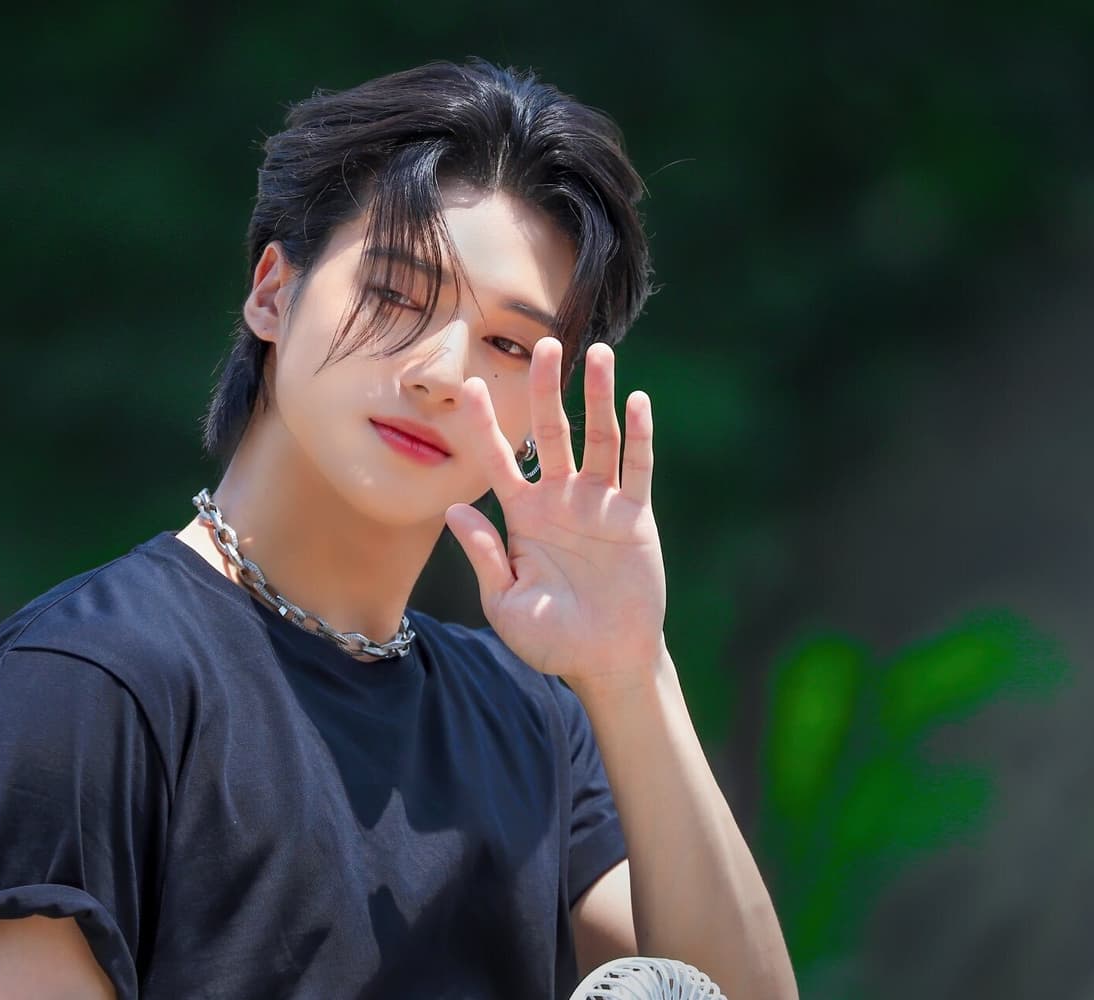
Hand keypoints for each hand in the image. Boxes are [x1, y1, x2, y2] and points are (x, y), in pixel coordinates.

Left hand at [445, 336, 666, 689]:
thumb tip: (454, 509)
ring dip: (599, 397)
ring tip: (599, 353)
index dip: (482, 425)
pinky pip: (638, 469)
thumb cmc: (550, 639)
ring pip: (598, 438)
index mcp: (523, 516)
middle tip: (543, 344)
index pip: (498, 460)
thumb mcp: (504, 602)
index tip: (467, 387)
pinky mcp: (634, 517)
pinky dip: (639, 435)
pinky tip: (637, 400)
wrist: (605, 662)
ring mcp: (600, 504)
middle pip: (550, 432)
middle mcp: (560, 499)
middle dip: (545, 390)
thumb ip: (484, 555)